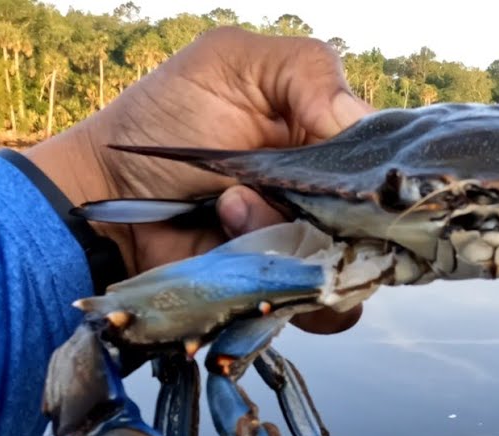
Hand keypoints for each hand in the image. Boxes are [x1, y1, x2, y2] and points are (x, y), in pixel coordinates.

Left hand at [23, 27, 371, 333]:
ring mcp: (311, 247)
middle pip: (386, 220)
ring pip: (357, 266)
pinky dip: (291, 286)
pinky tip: (235, 244)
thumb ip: (307, 72)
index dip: (386, 167)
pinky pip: (324, 309)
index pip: (392, 159)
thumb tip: (362, 123)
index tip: (355, 167)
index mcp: (332, 136)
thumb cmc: (162, 119)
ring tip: (233, 208)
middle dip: (339, 208)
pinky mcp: (285, 292)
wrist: (106, 194)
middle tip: (282, 185)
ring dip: (300, 241)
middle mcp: (333, 196)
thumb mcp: (234, 63)